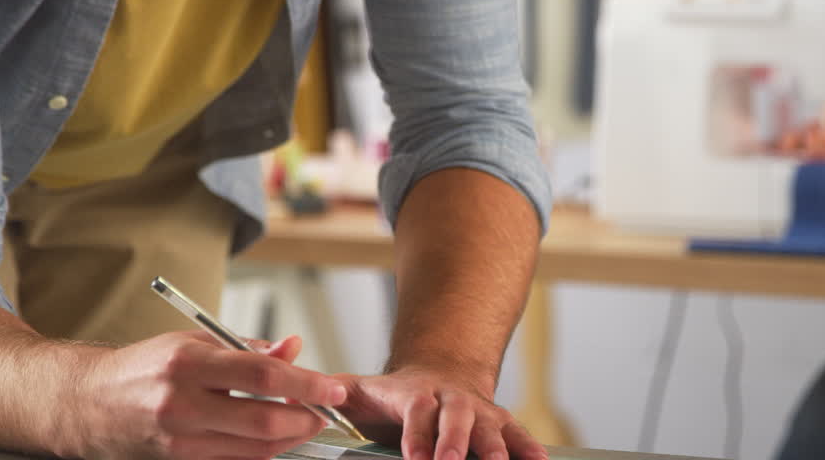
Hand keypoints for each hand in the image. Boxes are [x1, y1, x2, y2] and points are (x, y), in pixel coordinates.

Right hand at [60, 332, 344, 459]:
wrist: (87, 403)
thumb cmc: (145, 367)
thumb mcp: (194, 341)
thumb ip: (248, 347)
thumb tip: (294, 349)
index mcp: (187, 362)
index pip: (262, 373)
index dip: (307, 383)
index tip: (333, 387)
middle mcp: (181, 402)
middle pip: (263, 419)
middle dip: (306, 419)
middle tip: (327, 412)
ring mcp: (178, 438)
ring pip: (254, 448)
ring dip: (290, 438)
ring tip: (306, 423)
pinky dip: (262, 451)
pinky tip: (274, 437)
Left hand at [334, 366, 546, 459]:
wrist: (438, 373)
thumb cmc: (392, 395)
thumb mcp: (357, 389)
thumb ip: (329, 391)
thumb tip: (295, 391)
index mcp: (416, 394)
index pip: (417, 410)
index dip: (418, 433)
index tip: (415, 459)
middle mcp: (451, 400)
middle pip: (457, 417)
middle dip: (457, 442)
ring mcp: (479, 411)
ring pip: (492, 427)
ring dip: (499, 448)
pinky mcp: (500, 423)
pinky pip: (519, 435)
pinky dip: (530, 449)